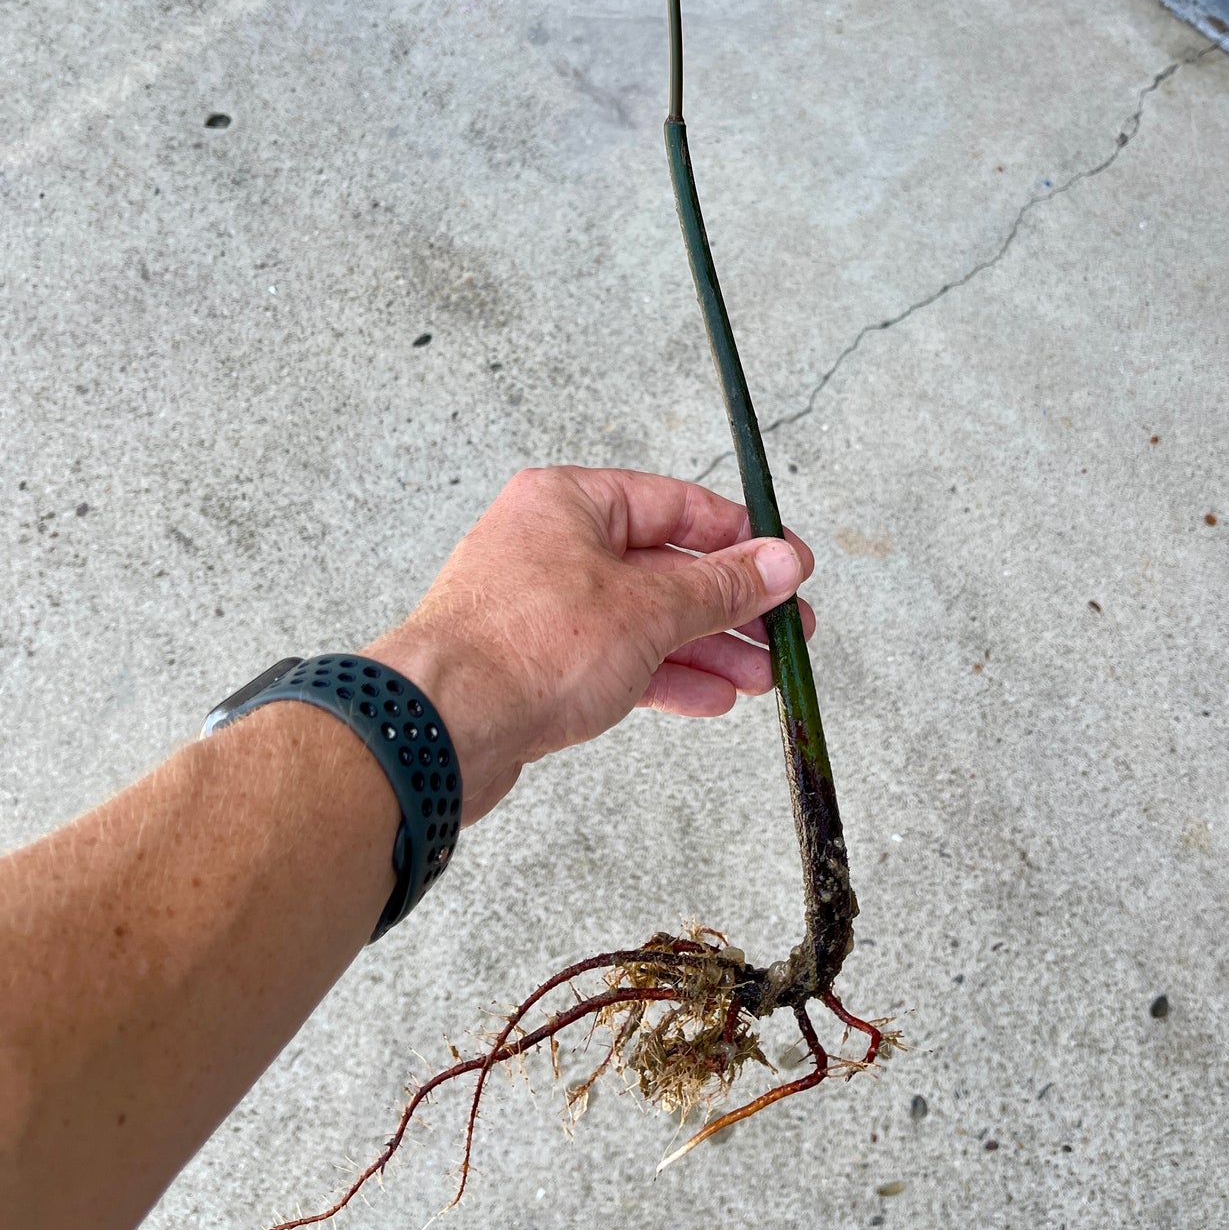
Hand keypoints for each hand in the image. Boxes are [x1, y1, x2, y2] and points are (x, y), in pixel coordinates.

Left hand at [371, 466, 814, 823]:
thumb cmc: (522, 648)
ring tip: (762, 678)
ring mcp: (540, 606)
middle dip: (730, 605)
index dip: (740, 537)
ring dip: (706, 648)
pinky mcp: (533, 664)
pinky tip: (710, 698)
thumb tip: (779, 563)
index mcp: (568, 502)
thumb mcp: (647, 609)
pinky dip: (664, 677)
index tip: (788, 564)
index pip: (675, 505)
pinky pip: (614, 660)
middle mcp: (551, 545)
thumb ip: (719, 589)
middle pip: (662, 567)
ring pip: (642, 619)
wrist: (439, 727)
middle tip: (786, 630)